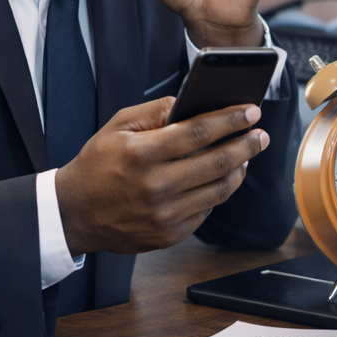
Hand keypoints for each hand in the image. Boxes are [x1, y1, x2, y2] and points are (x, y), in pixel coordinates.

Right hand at [55, 98, 268, 256]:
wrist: (75, 214)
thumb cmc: (96, 166)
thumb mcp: (117, 128)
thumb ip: (154, 112)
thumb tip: (188, 102)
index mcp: (143, 154)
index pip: (199, 132)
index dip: (230, 120)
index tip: (250, 111)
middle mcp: (157, 186)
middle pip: (217, 162)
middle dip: (246, 145)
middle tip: (261, 135)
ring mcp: (166, 214)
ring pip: (219, 189)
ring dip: (239, 169)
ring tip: (247, 155)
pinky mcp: (170, 234)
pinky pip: (206, 209)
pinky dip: (218, 192)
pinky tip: (222, 178)